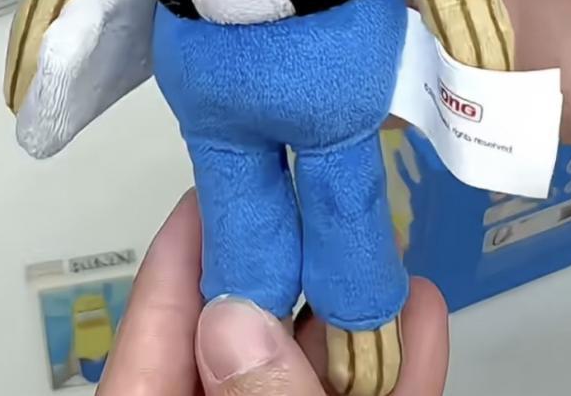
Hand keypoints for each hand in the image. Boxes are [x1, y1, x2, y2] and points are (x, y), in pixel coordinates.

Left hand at [98, 192, 448, 395]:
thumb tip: (235, 323)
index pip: (146, 342)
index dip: (179, 263)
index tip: (211, 193)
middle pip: (239, 344)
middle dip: (288, 276)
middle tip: (312, 200)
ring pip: (307, 375)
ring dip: (354, 319)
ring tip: (381, 244)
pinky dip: (396, 377)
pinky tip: (424, 318)